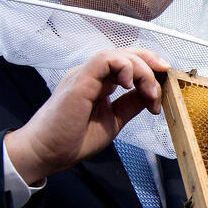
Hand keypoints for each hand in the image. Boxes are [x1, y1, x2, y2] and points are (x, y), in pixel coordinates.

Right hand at [5, 48, 167, 184]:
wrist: (45, 153)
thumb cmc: (71, 140)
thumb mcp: (112, 121)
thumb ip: (130, 106)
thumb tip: (149, 96)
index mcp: (99, 83)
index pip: (128, 63)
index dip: (149, 69)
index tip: (161, 89)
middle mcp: (92, 75)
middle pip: (127, 54)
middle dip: (151, 65)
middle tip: (160, 88)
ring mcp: (85, 75)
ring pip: (119, 54)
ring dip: (142, 71)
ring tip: (148, 94)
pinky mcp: (80, 80)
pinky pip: (104, 59)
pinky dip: (124, 67)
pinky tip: (129, 85)